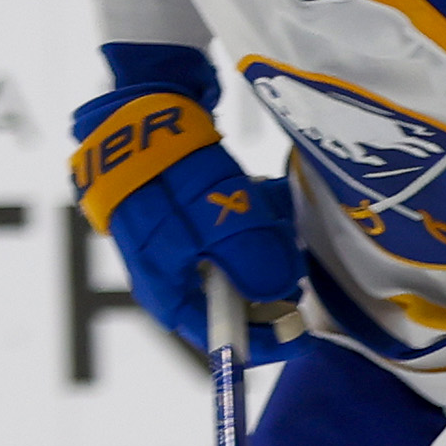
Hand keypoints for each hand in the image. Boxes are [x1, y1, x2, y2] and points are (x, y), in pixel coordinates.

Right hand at [71, 79, 304, 352]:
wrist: (138, 104)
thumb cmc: (166, 165)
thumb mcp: (211, 216)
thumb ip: (247, 260)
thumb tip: (279, 296)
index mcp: (167, 288)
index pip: (220, 337)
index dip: (265, 341)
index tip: (306, 336)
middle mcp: (176, 272)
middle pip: (240, 298)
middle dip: (271, 271)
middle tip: (285, 242)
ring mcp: (186, 242)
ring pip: (245, 259)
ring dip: (266, 233)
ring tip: (266, 201)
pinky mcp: (197, 213)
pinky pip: (240, 227)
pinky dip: (257, 212)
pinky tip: (260, 188)